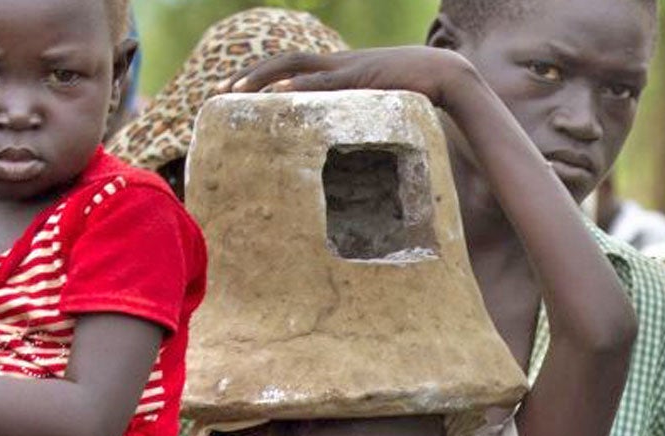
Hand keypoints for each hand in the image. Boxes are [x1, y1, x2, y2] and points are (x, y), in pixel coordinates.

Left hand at [226, 47, 478, 110]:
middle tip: (219, 92)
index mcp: (338, 71)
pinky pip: (324, 80)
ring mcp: (347, 67)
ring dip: (263, 76)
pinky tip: (279, 91)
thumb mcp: (377, 108)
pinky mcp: (361, 76)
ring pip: (295, 64)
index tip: (233, 93)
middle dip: (249, 75)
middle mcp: (336, 64)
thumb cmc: (415, 95)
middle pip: (283, 61)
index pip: (290, 67)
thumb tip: (341, 146)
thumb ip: (356, 120)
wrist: (445, 75)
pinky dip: (300, 84)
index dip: (260, 78)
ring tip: (236, 91)